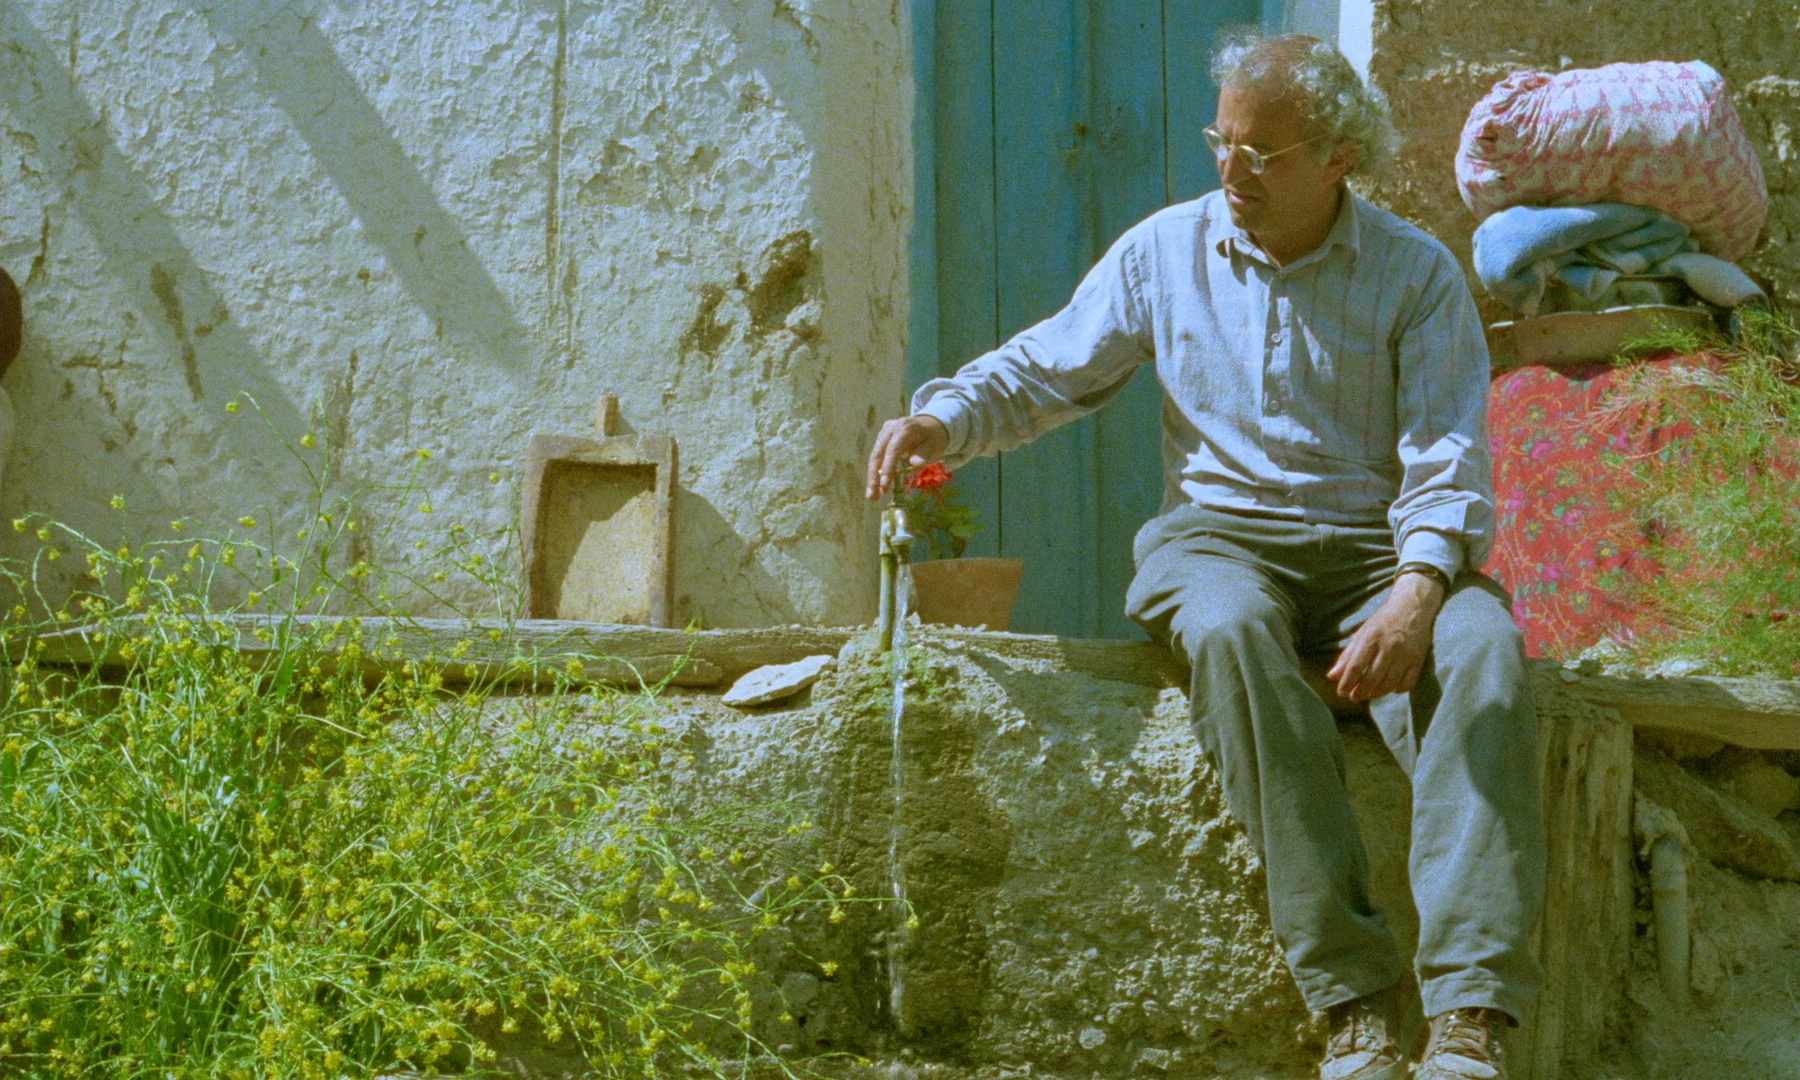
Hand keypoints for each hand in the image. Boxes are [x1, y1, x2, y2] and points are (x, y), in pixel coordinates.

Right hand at [865, 415, 948, 499]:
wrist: (930, 425)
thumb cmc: (933, 438)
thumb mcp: (935, 446)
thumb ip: (924, 455)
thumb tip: (915, 465)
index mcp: (905, 428)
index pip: (893, 450)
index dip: (887, 468)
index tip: (884, 486)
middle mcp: (890, 428)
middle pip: (878, 454)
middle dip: (874, 477)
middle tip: (872, 496)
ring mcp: (884, 432)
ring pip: (874, 457)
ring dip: (872, 478)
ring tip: (872, 496)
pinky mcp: (881, 439)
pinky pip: (877, 457)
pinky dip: (876, 473)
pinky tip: (876, 487)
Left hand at [1327, 572, 1445, 700]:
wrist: (1413, 607)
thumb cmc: (1383, 621)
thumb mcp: (1362, 633)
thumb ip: (1347, 656)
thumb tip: (1332, 676)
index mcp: (1371, 638)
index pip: (1355, 666)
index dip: (1347, 683)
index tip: (1342, 693)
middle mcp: (1389, 647)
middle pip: (1372, 677)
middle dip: (1361, 691)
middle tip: (1355, 697)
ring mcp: (1405, 654)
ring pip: (1390, 683)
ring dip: (1378, 693)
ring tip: (1370, 694)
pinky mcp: (1419, 659)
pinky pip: (1408, 682)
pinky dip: (1398, 689)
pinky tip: (1391, 688)